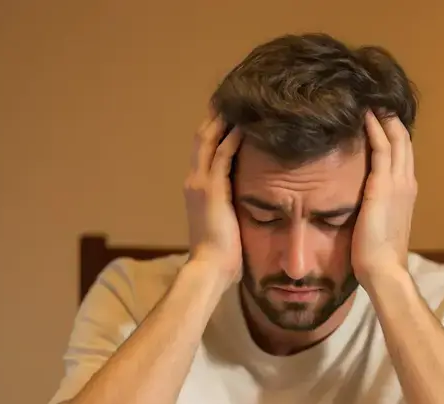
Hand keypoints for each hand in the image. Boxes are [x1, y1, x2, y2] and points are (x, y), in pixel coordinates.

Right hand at [184, 112, 243, 285]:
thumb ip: (231, 202)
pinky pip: (222, 156)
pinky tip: (245, 125)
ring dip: (224, 120)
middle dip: (216, 116)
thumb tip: (249, 195)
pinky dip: (232, 138)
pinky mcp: (211, 190)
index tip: (227, 112)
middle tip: (231, 96)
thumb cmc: (221, 253)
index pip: (204, 150)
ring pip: (209, 141)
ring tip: (239, 102)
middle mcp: (194, 180)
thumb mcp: (226, 220)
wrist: (210, 267)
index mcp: (197, 188)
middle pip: (203, 138)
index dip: (214, 129)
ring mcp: (200, 183)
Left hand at [352, 109, 416, 283]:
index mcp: (406, 191)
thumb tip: (362, 199)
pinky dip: (373, 128)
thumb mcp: (378, 222)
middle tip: (375, 98)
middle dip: (390, 117)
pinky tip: (363, 115)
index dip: (393, 132)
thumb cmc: (377, 255)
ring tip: (369, 99)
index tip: (380, 115)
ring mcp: (398, 183)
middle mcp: (407, 182)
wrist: (384, 270)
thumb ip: (375, 206)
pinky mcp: (383, 186)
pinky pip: (380, 148)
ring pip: (394, 138)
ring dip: (382, 117)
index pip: (402, 153)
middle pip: (402, 139)